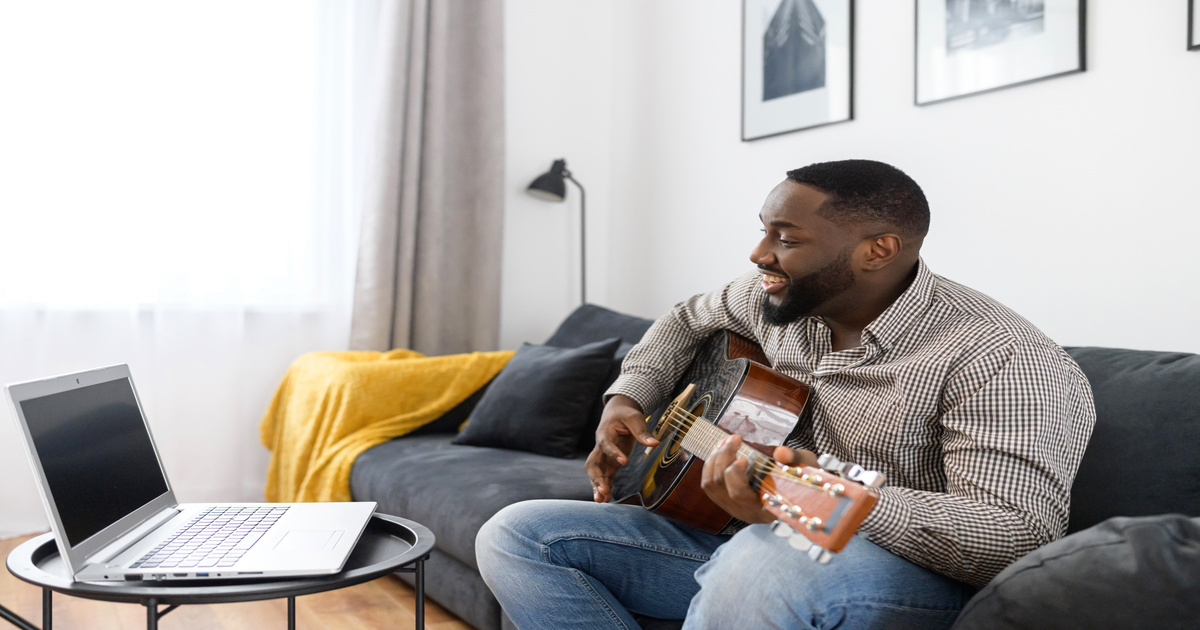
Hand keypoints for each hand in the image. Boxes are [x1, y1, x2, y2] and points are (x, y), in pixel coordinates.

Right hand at [586, 395, 658, 502]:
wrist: (616, 413)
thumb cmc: (625, 414)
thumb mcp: (635, 418)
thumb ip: (642, 431)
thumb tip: (655, 444)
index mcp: (605, 432)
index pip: (606, 444)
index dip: (613, 453)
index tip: (624, 463)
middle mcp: (600, 446)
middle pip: (593, 463)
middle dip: (596, 477)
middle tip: (602, 490)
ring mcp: (603, 456)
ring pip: (596, 472)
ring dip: (597, 486)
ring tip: (601, 500)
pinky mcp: (609, 462)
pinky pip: (605, 476)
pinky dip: (605, 487)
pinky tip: (607, 499)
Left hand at [700, 435, 818, 523]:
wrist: (800, 492)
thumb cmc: (803, 479)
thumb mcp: (806, 467)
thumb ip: (796, 459)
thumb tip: (781, 452)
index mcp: (766, 509)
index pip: (739, 494)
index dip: (735, 474)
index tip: (745, 458)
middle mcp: (746, 513)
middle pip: (719, 485)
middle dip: (723, 457)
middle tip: (734, 438)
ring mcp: (734, 510)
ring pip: (710, 484)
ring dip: (714, 459)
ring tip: (726, 442)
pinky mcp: (727, 503)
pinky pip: (708, 485)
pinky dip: (710, 466)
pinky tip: (720, 451)